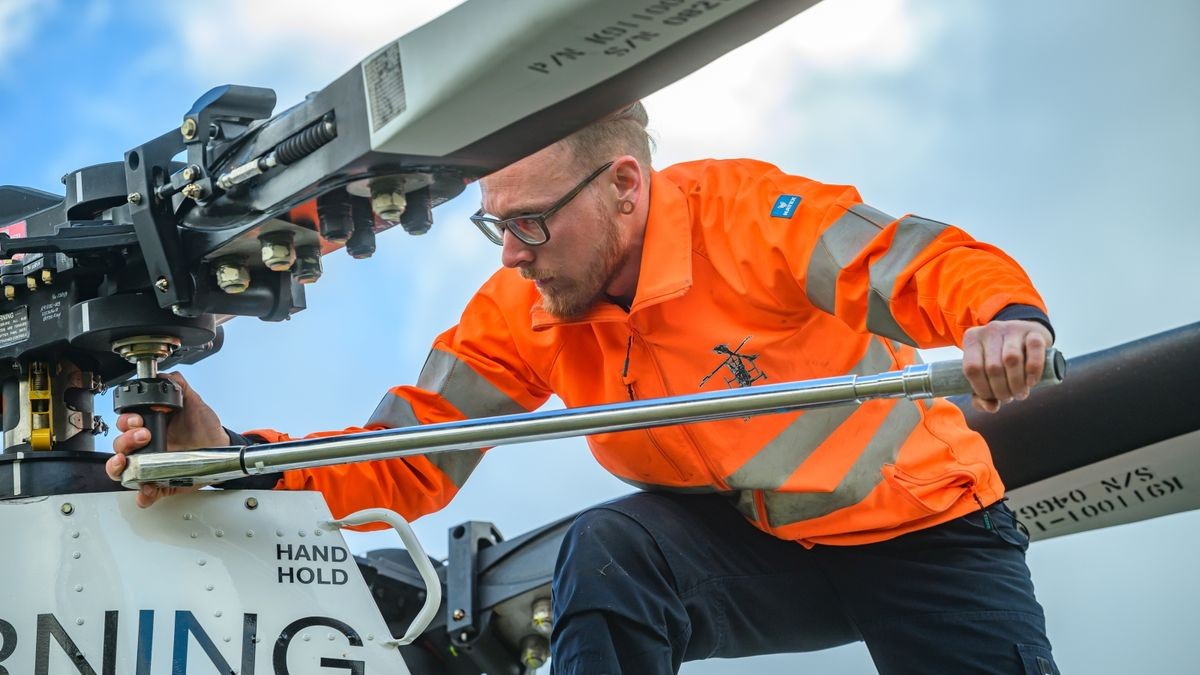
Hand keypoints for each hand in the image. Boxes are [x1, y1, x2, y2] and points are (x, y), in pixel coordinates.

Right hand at [104, 371, 228, 507]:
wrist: (222, 447)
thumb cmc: (205, 426)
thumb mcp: (194, 402)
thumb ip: (179, 386)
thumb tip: (166, 376)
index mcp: (150, 425)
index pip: (125, 423)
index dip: (126, 421)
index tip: (138, 419)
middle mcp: (145, 446)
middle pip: (119, 446)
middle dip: (124, 441)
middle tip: (143, 436)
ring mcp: (150, 466)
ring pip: (122, 470)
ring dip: (118, 467)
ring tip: (127, 463)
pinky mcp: (159, 484)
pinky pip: (144, 493)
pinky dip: (142, 494)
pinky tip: (146, 489)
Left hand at [961, 320, 1052, 412]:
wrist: (1025, 338)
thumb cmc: (1001, 361)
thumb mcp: (986, 375)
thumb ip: (981, 396)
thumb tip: (991, 407)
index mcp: (972, 339)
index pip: (971, 368)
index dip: (982, 390)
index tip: (992, 398)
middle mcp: (990, 330)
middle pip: (993, 367)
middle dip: (1002, 391)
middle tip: (1009, 397)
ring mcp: (1012, 328)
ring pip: (1012, 359)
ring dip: (1017, 384)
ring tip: (1020, 393)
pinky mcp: (1033, 331)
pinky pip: (1034, 348)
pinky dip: (1034, 369)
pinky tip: (1032, 382)